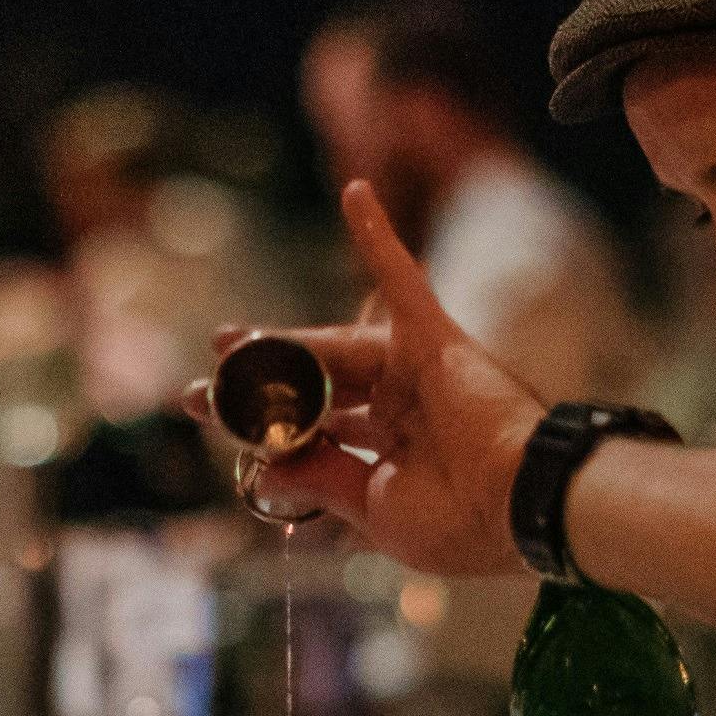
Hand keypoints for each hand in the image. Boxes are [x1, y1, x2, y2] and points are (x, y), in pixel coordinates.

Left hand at [189, 182, 545, 578]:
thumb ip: (321, 479)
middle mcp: (398, 406)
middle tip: (197, 388)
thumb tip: (265, 469)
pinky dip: (378, 235)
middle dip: (254, 388)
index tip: (209, 422)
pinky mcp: (434, 338)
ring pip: (334, 349)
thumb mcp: (372, 509)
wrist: (517, 505)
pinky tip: (356, 193)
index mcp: (388, 453)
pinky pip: (402, 278)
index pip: (313, 429)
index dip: (260, 428)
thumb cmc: (457, 521)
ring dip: (281, 344)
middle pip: (314, 385)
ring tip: (225, 339)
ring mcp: (414, 370)